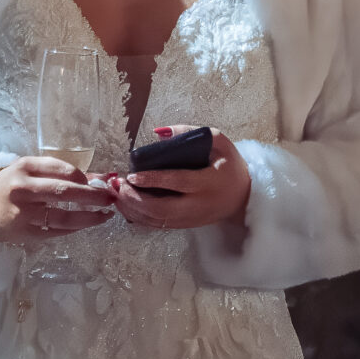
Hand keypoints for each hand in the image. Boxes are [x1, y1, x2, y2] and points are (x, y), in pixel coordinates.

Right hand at [0, 156, 116, 245]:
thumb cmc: (12, 184)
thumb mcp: (31, 169)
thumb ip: (61, 171)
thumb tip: (100, 177)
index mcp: (24, 168)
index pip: (61, 170)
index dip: (84, 177)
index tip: (97, 183)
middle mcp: (22, 190)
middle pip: (65, 192)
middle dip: (93, 196)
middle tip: (111, 199)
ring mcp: (23, 214)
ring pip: (63, 217)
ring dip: (89, 217)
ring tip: (105, 216)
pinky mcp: (25, 233)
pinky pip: (56, 232)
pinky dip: (75, 228)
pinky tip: (86, 224)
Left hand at [112, 126, 251, 231]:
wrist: (244, 197)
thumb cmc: (229, 165)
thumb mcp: (218, 141)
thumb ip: (189, 133)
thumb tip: (158, 133)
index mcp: (208, 182)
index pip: (178, 182)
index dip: (154, 180)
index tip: (133, 176)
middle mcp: (198, 205)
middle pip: (162, 209)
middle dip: (135, 199)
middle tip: (118, 185)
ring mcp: (191, 219)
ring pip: (157, 220)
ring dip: (133, 209)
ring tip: (116, 194)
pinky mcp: (185, 225)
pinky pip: (158, 226)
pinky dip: (139, 217)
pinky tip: (125, 206)